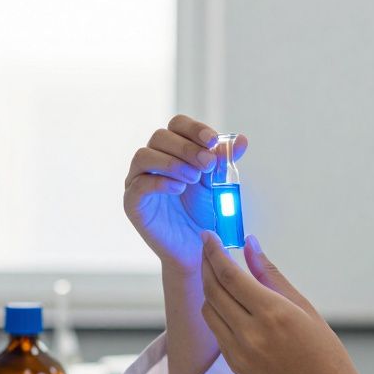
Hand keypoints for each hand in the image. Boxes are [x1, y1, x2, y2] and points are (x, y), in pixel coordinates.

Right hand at [123, 115, 248, 274]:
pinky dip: (160, 182)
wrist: (197, 249)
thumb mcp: (218, 184)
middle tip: (207, 165)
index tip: (213, 140)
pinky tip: (179, 189)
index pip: (177, 125)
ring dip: (172, 163)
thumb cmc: (205, 214)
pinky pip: (139, 185)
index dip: (194, 128)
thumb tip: (241, 140)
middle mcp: (152, 161)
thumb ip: (225, 162)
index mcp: (172, 150)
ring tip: (193, 178)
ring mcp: (138, 181)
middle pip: (160, 137)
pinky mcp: (133, 203)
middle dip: (186, 147)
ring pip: (144, 156)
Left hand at [198, 231, 373, 373]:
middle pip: (213, 290)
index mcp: (273, 314)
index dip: (214, 251)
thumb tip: (250, 246)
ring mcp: (239, 353)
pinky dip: (216, 311)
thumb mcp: (304, 307)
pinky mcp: (235, 367)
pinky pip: (216, 331)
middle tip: (207, 248)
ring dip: (208, 288)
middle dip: (206, 265)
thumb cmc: (325, 353)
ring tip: (217, 273)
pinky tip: (226, 301)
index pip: (230, 275)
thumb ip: (271, 275)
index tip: (208, 236)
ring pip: (208, 310)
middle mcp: (251, 334)